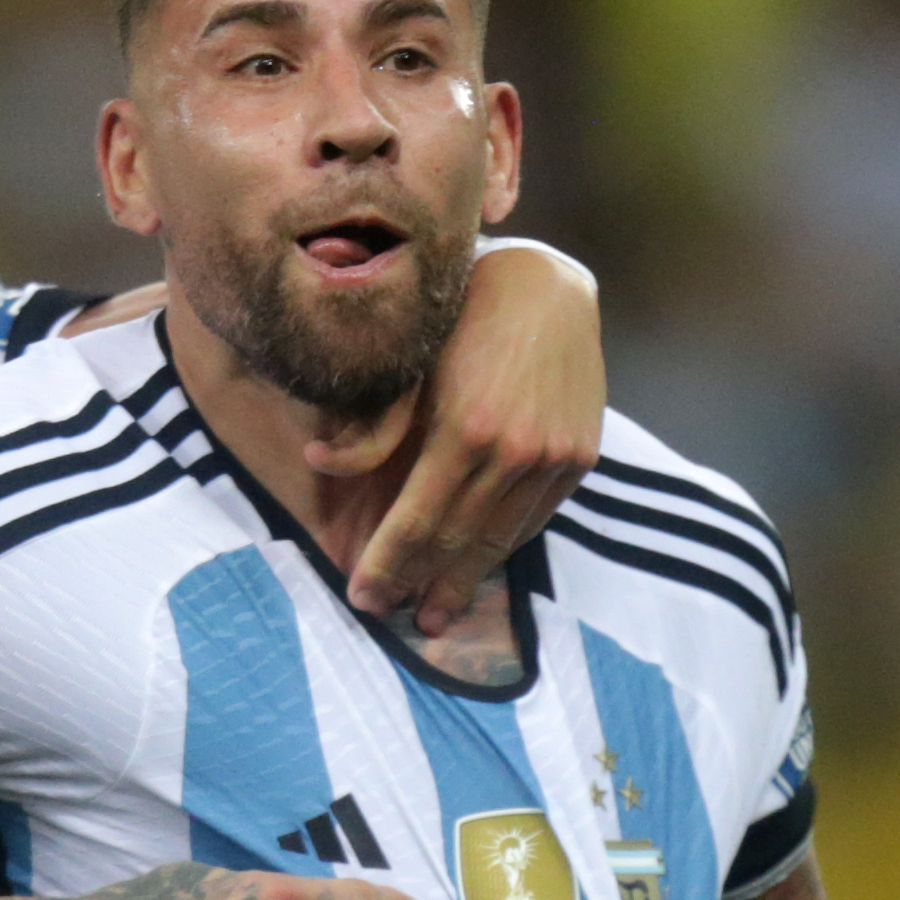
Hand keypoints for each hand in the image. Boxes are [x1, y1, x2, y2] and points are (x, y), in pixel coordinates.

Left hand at [339, 241, 605, 635]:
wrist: (548, 284)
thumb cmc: (463, 315)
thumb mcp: (409, 361)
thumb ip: (371, 424)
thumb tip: (319, 464)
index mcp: (465, 429)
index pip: (415, 521)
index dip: (385, 565)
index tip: (361, 598)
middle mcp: (516, 452)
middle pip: (455, 540)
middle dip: (417, 584)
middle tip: (388, 616)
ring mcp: (554, 458)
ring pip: (499, 540)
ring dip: (463, 582)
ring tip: (435, 616)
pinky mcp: (580, 456)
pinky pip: (534, 520)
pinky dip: (502, 548)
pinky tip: (478, 568)